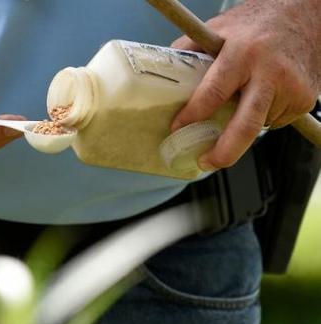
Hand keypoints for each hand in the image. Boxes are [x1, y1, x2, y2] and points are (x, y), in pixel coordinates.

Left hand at [170, 0, 319, 170]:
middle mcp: (269, 72)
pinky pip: (275, 120)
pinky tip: (263, 94)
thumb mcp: (219, 29)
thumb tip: (163, 75)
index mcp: (242, 54)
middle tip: (205, 162)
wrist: (306, 15)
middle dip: (224, 152)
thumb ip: (190, 51)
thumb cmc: (257, 23)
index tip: (177, 128)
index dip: (192, 116)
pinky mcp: (305, 99)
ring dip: (243, 124)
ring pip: (258, 126)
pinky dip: (263, 116)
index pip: (213, 93)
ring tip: (241, 101)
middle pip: (245, 126)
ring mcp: (291, 88)